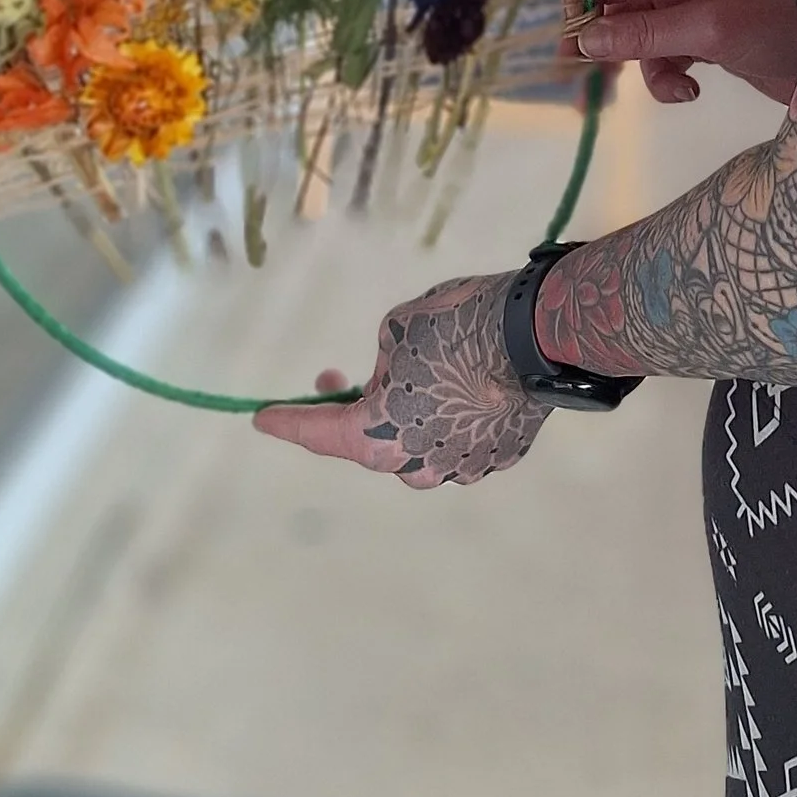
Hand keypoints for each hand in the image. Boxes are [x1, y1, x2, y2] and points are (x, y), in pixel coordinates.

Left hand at [253, 273, 547, 486]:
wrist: (534, 336)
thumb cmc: (454, 327)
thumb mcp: (396, 329)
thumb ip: (384, 363)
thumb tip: (398, 380)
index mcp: (376, 440)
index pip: (319, 434)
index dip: (288, 423)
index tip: (262, 420)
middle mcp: (415, 469)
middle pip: (373, 441)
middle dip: (355, 409)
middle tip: (339, 376)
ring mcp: (461, 469)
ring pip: (422, 442)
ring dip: (412, 415)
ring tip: (427, 368)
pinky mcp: (499, 458)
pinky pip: (463, 437)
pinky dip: (455, 416)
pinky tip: (470, 381)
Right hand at [566, 0, 796, 106]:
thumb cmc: (776, 26)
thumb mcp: (708, 28)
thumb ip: (645, 33)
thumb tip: (585, 41)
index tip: (568, 9)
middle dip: (599, 27)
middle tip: (576, 61)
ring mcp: (682, 2)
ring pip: (630, 27)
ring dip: (636, 61)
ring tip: (655, 86)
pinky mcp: (692, 36)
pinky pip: (654, 54)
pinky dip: (662, 77)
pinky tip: (687, 92)